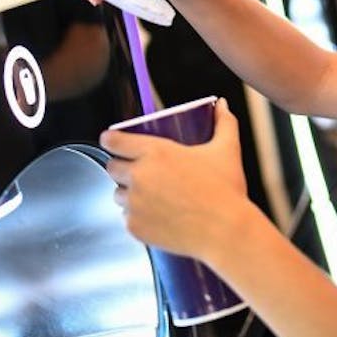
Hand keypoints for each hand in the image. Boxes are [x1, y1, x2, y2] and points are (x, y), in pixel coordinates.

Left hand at [101, 100, 249, 259]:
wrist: (226, 231)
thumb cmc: (225, 191)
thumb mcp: (226, 150)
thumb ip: (224, 122)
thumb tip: (222, 105)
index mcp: (155, 152)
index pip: (115, 141)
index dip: (111, 139)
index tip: (111, 141)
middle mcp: (139, 177)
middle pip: (111, 167)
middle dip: (121, 168)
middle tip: (139, 171)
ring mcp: (134, 204)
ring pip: (118, 195)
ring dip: (128, 193)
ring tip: (150, 196)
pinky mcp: (135, 227)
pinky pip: (126, 219)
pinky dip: (137, 217)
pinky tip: (155, 215)